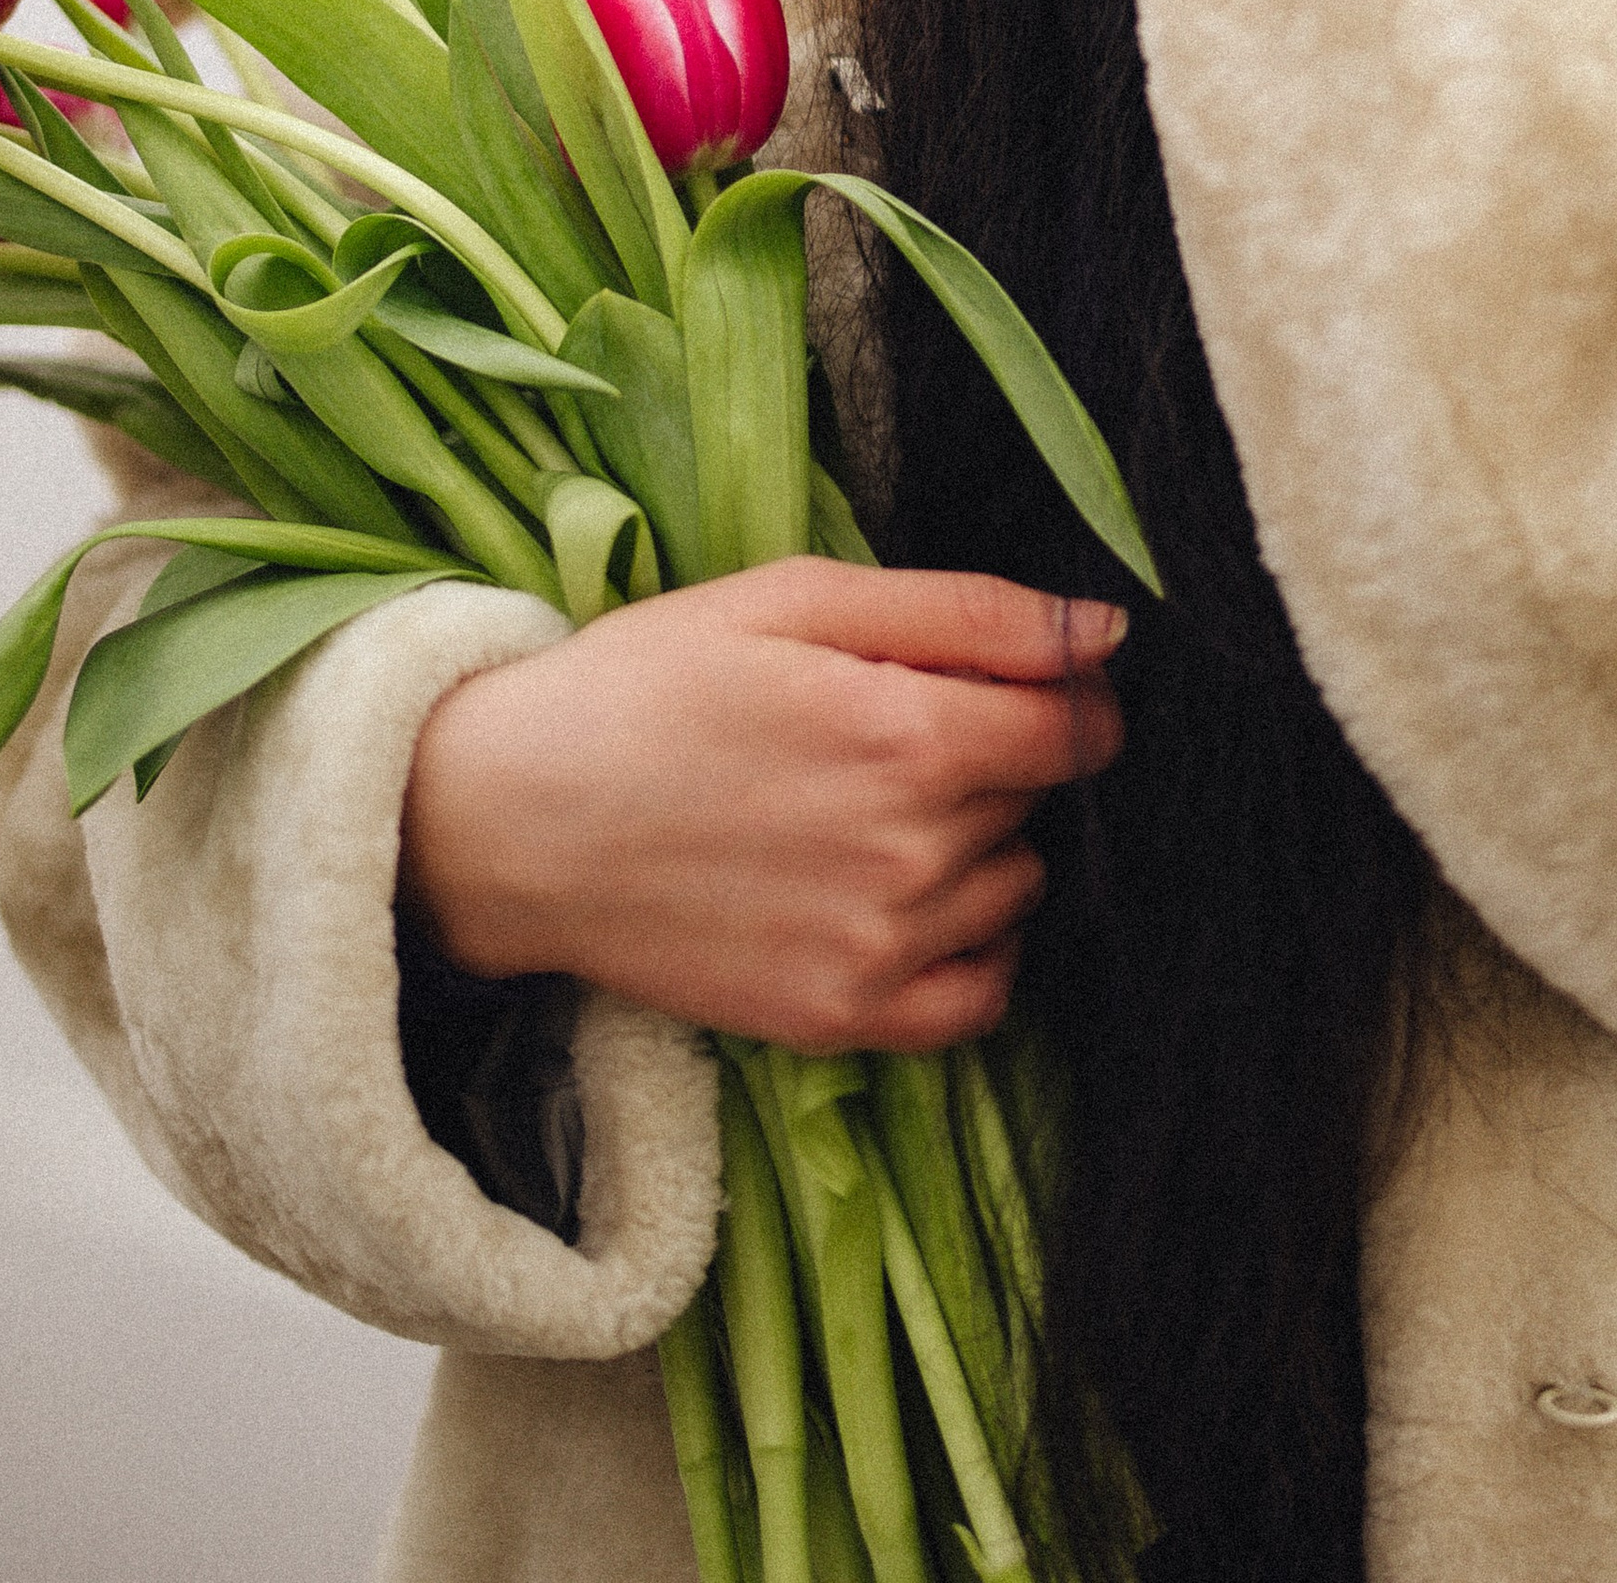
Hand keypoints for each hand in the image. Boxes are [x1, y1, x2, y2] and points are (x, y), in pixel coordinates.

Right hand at [399, 558, 1126, 1055]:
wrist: (513, 816)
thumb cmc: (651, 681)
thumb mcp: (798, 598)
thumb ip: (967, 610)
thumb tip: (1103, 628)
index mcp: (910, 736)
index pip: (1078, 724)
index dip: (1062, 689)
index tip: (1012, 677)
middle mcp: (911, 853)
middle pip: (1040, 798)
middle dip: (998, 754)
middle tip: (892, 728)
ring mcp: (878, 949)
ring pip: (1017, 886)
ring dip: (981, 845)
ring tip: (875, 806)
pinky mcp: (839, 1019)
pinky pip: (981, 997)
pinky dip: (971, 947)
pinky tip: (907, 898)